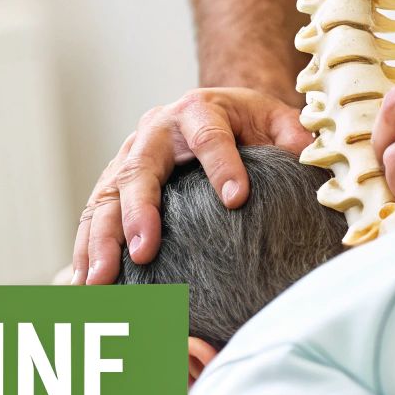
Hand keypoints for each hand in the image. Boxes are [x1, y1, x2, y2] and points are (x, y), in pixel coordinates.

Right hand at [71, 87, 310, 284]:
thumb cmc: (248, 121)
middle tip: (144, 250)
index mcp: (199, 111)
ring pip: (105, 198)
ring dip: (99, 242)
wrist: (212, 108)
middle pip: (140, 170)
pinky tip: (86, 286)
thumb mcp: (275, 117)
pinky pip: (92, 218)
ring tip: (101, 281)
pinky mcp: (113, 184)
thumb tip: (309, 159)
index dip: (223, 165)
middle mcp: (155, 132)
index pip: (210, 136)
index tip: (237, 199)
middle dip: (138, 212)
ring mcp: (128, 158)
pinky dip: (85, 252)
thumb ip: (294, 136)